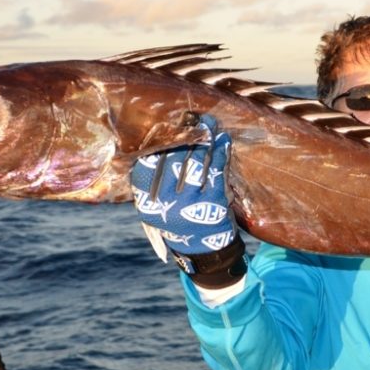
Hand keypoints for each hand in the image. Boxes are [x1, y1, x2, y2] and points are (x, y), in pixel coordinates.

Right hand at [132, 114, 245, 285]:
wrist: (204, 252)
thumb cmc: (179, 220)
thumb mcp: (160, 206)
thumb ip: (156, 180)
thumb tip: (158, 138)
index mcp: (147, 203)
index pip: (147, 164)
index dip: (157, 142)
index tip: (166, 125)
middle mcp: (165, 204)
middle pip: (173, 158)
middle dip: (183, 134)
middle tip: (192, 117)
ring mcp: (189, 204)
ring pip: (196, 161)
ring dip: (204, 138)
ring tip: (209, 123)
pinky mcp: (212, 204)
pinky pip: (216, 169)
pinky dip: (220, 151)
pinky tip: (222, 139)